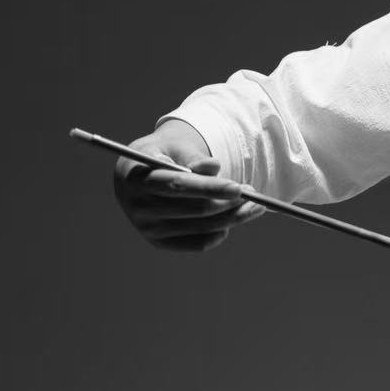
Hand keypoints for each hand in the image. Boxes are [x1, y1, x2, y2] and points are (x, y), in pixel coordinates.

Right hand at [111, 123, 264, 251]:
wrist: (137, 174)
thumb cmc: (163, 154)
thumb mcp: (174, 146)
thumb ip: (193, 156)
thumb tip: (214, 166)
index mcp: (136, 179)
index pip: (178, 186)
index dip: (210, 188)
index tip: (238, 188)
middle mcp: (138, 208)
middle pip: (194, 210)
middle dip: (229, 202)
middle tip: (252, 192)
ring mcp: (147, 229)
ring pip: (201, 227)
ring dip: (233, 217)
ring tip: (254, 205)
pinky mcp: (158, 242)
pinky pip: (198, 244)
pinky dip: (219, 233)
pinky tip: (230, 219)